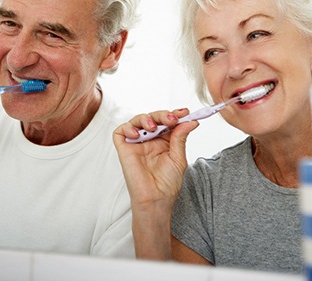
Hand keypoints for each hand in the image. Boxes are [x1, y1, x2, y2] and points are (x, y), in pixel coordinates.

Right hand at [113, 108, 198, 258]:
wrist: (156, 199)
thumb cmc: (167, 183)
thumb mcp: (178, 158)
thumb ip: (180, 137)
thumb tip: (190, 121)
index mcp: (164, 141)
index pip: (167, 122)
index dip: (175, 115)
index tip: (185, 112)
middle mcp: (150, 140)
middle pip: (153, 118)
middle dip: (163, 115)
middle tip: (172, 119)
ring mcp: (136, 143)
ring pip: (137, 120)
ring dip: (146, 118)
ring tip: (153, 127)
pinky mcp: (124, 148)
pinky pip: (121, 131)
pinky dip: (128, 128)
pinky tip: (138, 135)